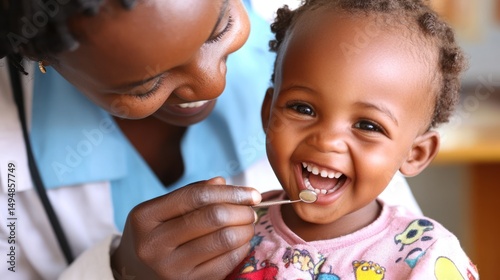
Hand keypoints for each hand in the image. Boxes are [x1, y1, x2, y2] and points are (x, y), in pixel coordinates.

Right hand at [111, 177, 260, 278]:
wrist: (135, 271)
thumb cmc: (155, 232)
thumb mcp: (162, 209)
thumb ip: (191, 193)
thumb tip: (223, 182)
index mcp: (145, 217)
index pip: (197, 196)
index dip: (231, 192)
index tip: (251, 193)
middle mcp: (154, 245)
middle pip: (214, 218)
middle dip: (241, 210)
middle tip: (250, 210)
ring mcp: (170, 269)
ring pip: (224, 240)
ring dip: (245, 229)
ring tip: (247, 224)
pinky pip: (226, 263)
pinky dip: (241, 248)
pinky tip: (240, 242)